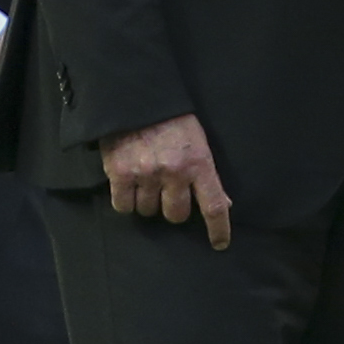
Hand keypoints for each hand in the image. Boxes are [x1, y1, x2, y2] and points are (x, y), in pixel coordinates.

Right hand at [101, 114, 232, 249]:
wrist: (137, 99)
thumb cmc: (173, 120)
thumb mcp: (199, 141)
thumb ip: (206, 172)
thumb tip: (224, 203)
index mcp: (199, 163)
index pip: (214, 204)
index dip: (218, 228)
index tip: (220, 244)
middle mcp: (174, 172)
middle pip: (176, 215)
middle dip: (174, 208)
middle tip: (169, 193)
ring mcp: (146, 174)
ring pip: (148, 211)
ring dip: (149, 202)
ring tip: (147, 180)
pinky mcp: (119, 174)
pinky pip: (123, 205)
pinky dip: (126, 200)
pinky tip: (129, 184)